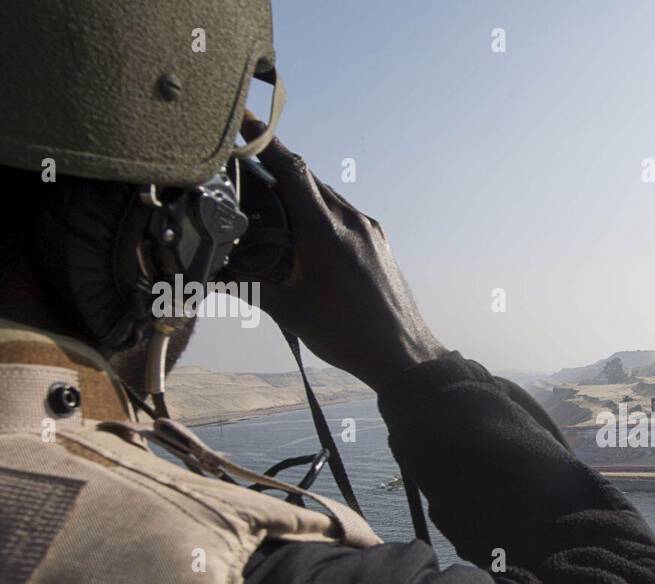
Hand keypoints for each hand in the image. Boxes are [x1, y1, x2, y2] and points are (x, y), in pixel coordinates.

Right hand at [238, 116, 443, 390]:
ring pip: (326, 196)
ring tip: (268, 200)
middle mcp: (350, 222)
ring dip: (297, 193)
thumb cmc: (348, 336)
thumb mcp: (289, 311)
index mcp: (325, 232)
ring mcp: (369, 230)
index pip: (290, 169)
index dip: (263, 142)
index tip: (240, 120)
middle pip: (306, 179)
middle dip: (273, 169)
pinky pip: (343, 214)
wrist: (404, 355)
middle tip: (241, 167)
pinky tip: (303, 231)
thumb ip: (249, 285)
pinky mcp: (379, 243)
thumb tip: (211, 272)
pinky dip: (319, 212)